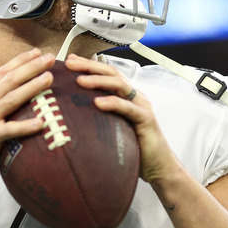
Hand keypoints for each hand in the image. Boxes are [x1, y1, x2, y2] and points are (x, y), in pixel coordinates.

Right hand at [0, 49, 54, 194]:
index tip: (37, 52)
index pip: (2, 74)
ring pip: (10, 99)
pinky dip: (25, 126)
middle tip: (49, 57)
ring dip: (31, 87)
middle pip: (9, 80)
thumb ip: (2, 116)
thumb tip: (26, 112)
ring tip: (49, 78)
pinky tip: (41, 123)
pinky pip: (8, 130)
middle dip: (30, 66)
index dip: (19, 61)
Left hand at [63, 54, 180, 183]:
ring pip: (120, 85)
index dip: (88, 65)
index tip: (69, 60)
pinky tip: (98, 102)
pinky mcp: (146, 120)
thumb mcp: (111, 127)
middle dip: (89, 66)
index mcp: (126, 96)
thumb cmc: (134, 147)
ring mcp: (141, 106)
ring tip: (80, 80)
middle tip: (70, 64)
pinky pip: (128, 108)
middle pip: (111, 73)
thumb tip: (72, 112)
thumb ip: (98, 116)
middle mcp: (134, 96)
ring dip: (98, 80)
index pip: (106, 74)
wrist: (158, 166)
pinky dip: (113, 103)